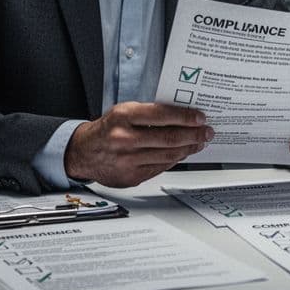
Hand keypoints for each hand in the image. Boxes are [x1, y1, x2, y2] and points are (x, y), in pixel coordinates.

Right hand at [64, 102, 212, 186]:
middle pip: (169, 138)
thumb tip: (182, 117)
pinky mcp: (131, 177)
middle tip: (207, 132)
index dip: (185, 117)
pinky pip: (160, 168)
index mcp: (123, 116)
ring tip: (199, 142)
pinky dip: (175, 160)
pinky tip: (182, 154)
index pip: (162, 115)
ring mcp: (127, 160)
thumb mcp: (124, 112)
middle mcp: (124, 138)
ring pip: (168, 155)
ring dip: (188, 148)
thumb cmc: (108, 129)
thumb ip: (150, 113)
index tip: (200, 117)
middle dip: (194, 135)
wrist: (83, 152)